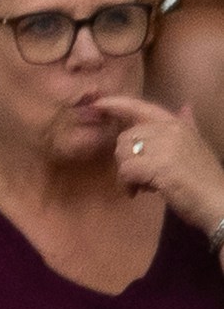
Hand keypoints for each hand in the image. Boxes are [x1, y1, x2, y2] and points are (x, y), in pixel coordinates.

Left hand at [109, 101, 223, 232]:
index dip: (116, 104)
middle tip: (141, 177)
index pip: (140, 107)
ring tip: (142, 185)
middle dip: (126, 158)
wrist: (221, 204)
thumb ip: (187, 125)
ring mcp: (165, 147)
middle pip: (125, 137)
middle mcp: (170, 130)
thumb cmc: (207, 180)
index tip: (97, 105)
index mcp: (177, 124)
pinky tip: (136, 193)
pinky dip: (126, 185)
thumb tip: (186, 106)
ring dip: (126, 173)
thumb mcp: (197, 146)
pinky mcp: (159, 167)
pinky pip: (126, 171)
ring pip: (123, 154)